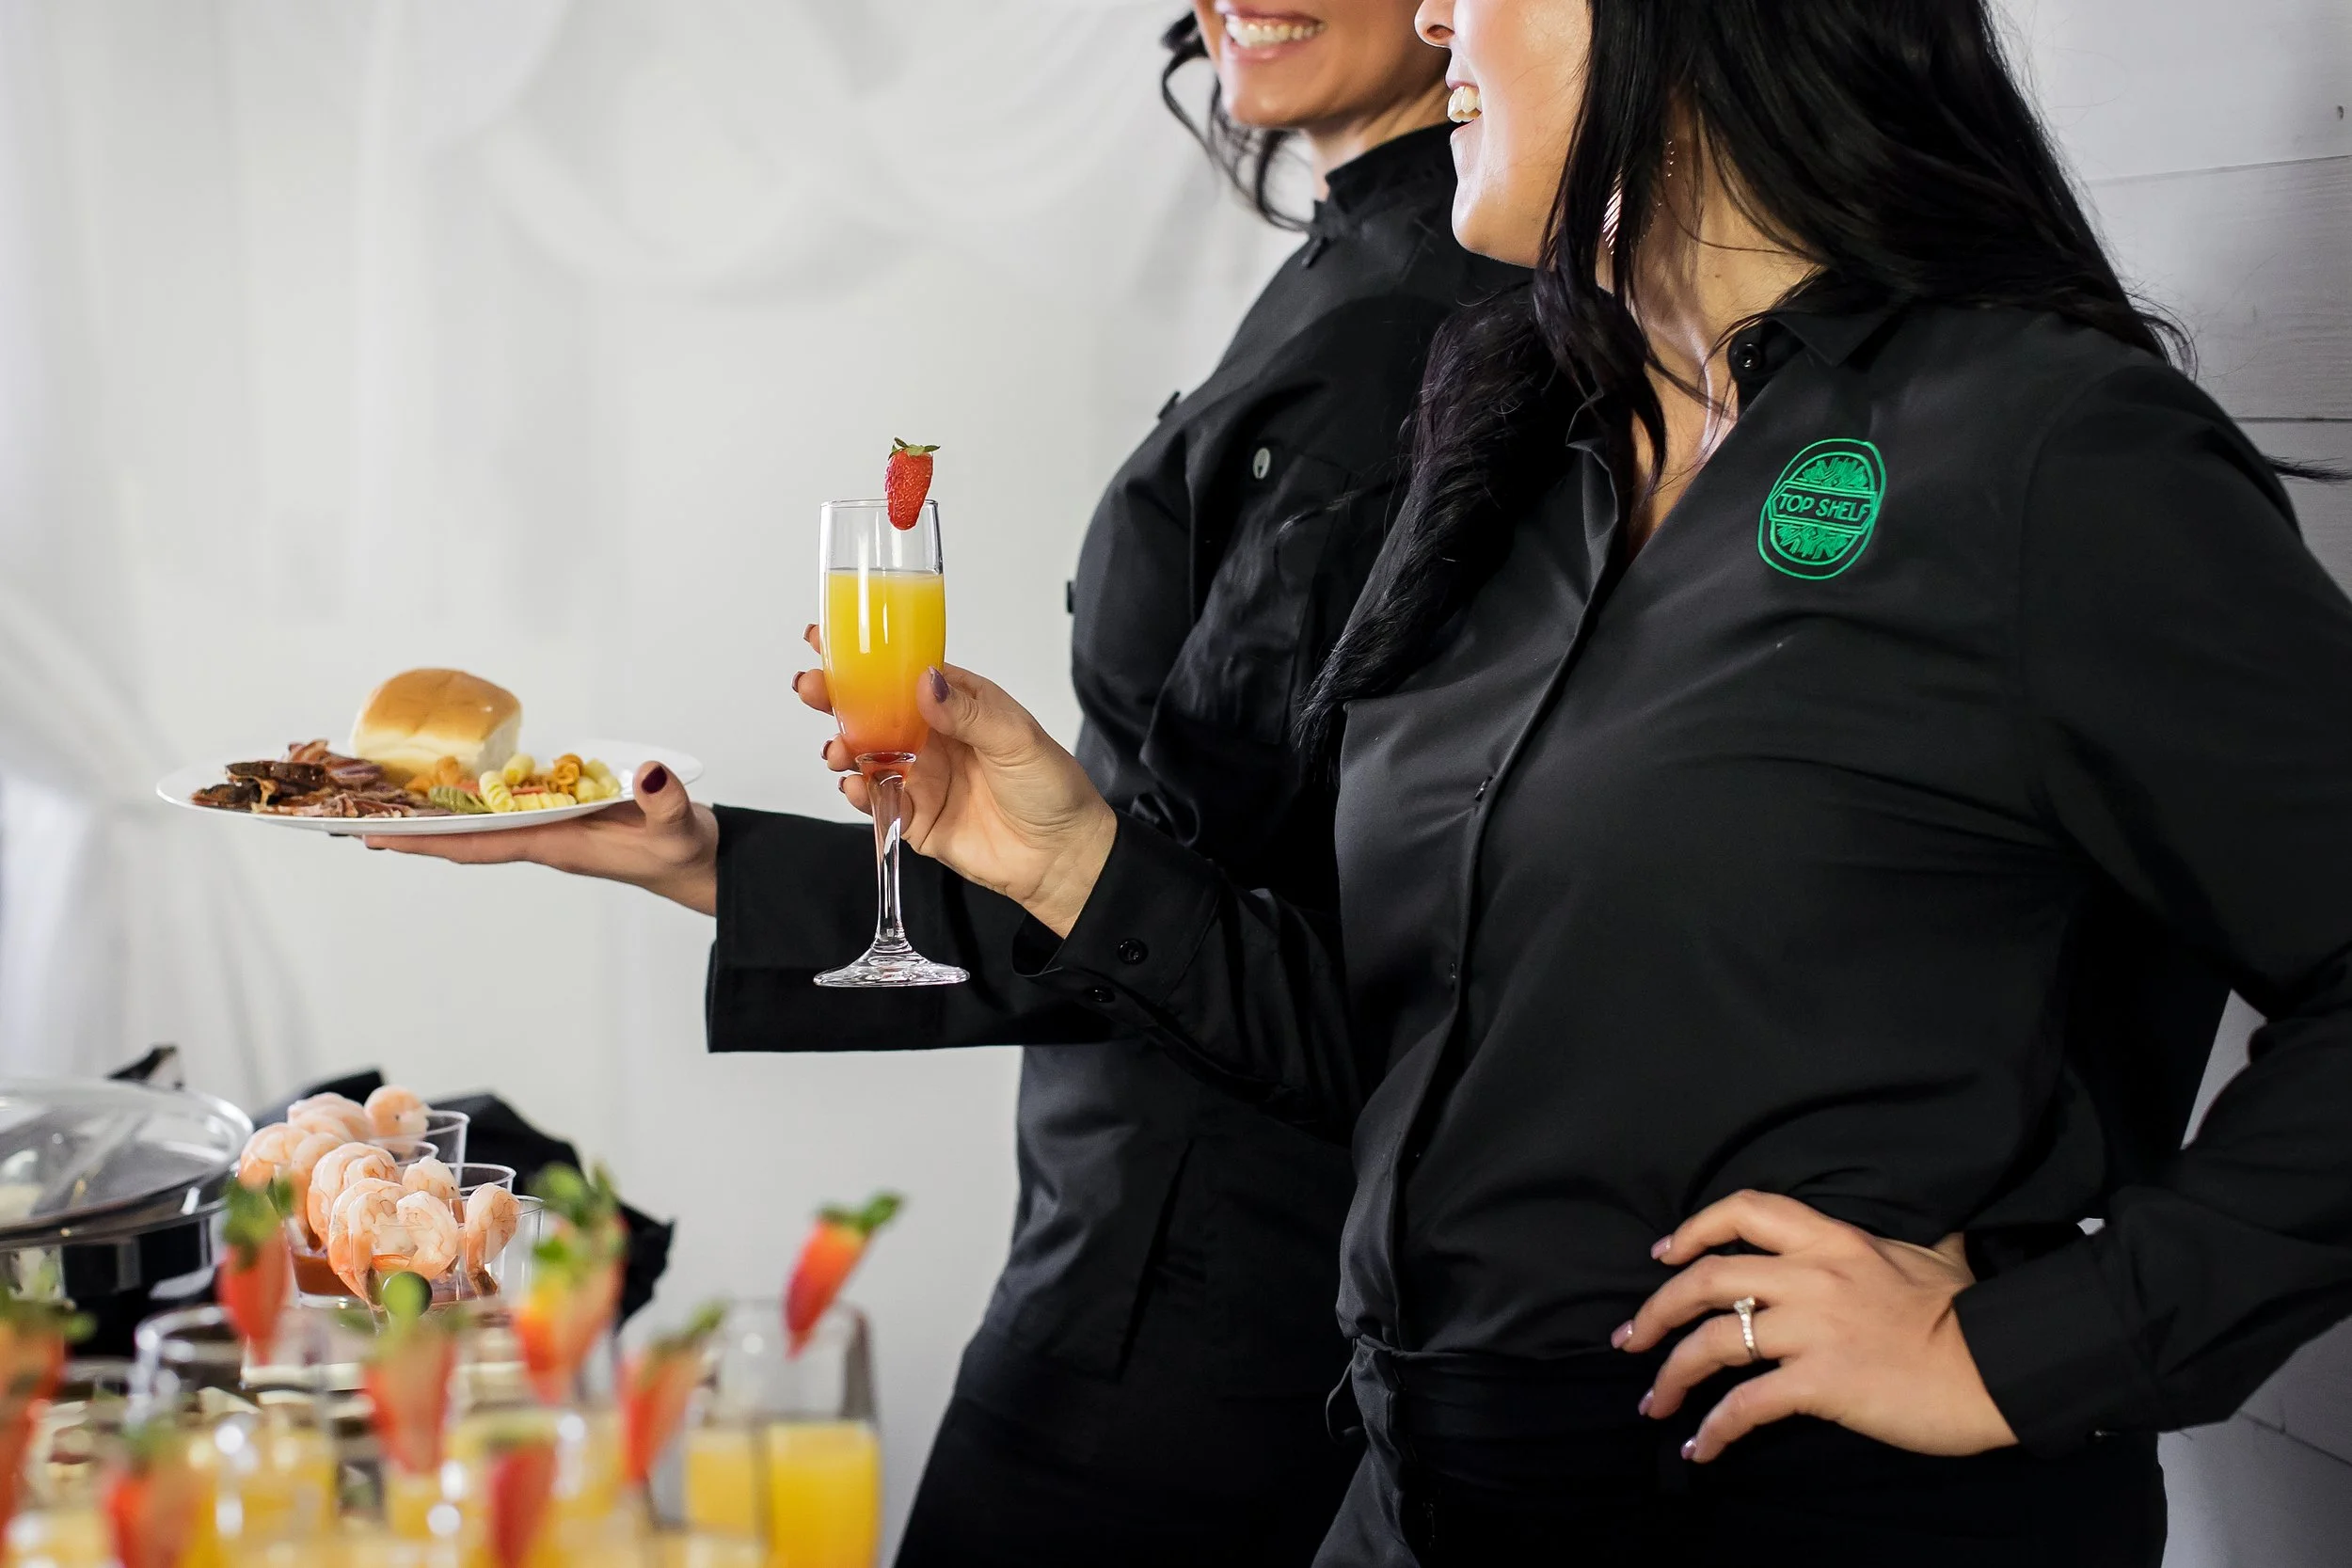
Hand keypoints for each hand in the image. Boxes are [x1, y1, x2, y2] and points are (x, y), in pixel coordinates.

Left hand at [362, 758, 720, 914]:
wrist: (701, 865)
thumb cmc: (687, 852)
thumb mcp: (681, 830)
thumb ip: (666, 803)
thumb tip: (647, 774)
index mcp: (559, 846)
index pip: (479, 845)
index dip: (427, 840)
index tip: (376, 836)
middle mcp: (544, 839)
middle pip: (463, 837)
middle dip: (410, 829)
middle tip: (347, 818)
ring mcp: (550, 829)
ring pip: (478, 824)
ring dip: (431, 815)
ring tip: (380, 800)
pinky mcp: (563, 816)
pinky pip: (502, 810)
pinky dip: (467, 800)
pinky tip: (445, 788)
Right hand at [801, 627, 1114, 935]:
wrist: (1062, 858)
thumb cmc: (1052, 789)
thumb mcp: (1017, 739)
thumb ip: (969, 713)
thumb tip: (926, 683)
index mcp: (959, 704)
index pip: (904, 672)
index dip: (866, 657)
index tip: (827, 639)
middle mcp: (934, 737)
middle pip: (874, 710)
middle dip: (837, 697)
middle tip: (811, 688)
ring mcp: (922, 776)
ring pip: (867, 754)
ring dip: (843, 747)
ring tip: (837, 751)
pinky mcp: (915, 817)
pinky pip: (877, 800)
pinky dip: (860, 792)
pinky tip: (856, 785)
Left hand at [1614, 1190, 2017, 1461]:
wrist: (1997, 1367)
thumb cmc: (1968, 1316)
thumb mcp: (1936, 1258)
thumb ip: (1915, 1243)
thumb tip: (1942, 1234)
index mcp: (1832, 1240)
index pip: (1745, 1211)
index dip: (1693, 1229)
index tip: (1662, 1256)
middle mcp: (1811, 1276)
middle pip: (1707, 1279)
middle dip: (1656, 1309)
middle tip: (1630, 1338)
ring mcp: (1812, 1329)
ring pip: (1714, 1341)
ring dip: (1671, 1373)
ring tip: (1652, 1402)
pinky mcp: (1821, 1383)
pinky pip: (1747, 1405)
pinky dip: (1713, 1428)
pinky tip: (1699, 1448)